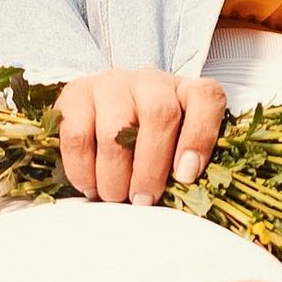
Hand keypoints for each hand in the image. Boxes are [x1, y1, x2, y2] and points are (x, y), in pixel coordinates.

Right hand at [55, 69, 227, 205]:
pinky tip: (91, 185)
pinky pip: (77, 137)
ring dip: (115, 176)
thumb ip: (183, 167)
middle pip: (159, 115)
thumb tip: (185, 200)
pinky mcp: (76, 94)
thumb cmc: (146, 142)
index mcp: (185, 91)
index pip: (205, 98)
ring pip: (114, 131)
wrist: (101, 114)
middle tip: (143, 200)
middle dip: (151, 169)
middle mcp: (150, 80)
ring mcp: (111, 84)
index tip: (185, 176)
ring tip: (115, 196)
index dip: (199, 138)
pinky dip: (83, 170)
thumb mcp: (173, 149)